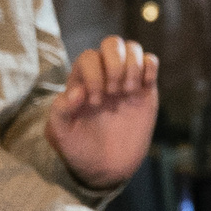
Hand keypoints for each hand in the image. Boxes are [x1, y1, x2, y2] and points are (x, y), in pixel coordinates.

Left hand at [47, 35, 158, 187]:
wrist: (106, 168)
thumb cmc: (79, 149)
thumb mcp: (61, 134)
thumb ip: (60, 111)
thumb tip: (76, 91)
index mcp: (81, 80)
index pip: (88, 57)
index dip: (94, 75)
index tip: (96, 103)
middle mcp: (104, 74)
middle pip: (112, 43)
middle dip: (115, 65)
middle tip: (115, 93)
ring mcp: (126, 80)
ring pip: (133, 48)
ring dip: (132, 66)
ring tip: (129, 92)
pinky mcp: (146, 89)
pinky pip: (151, 62)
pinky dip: (149, 68)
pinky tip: (142, 88)